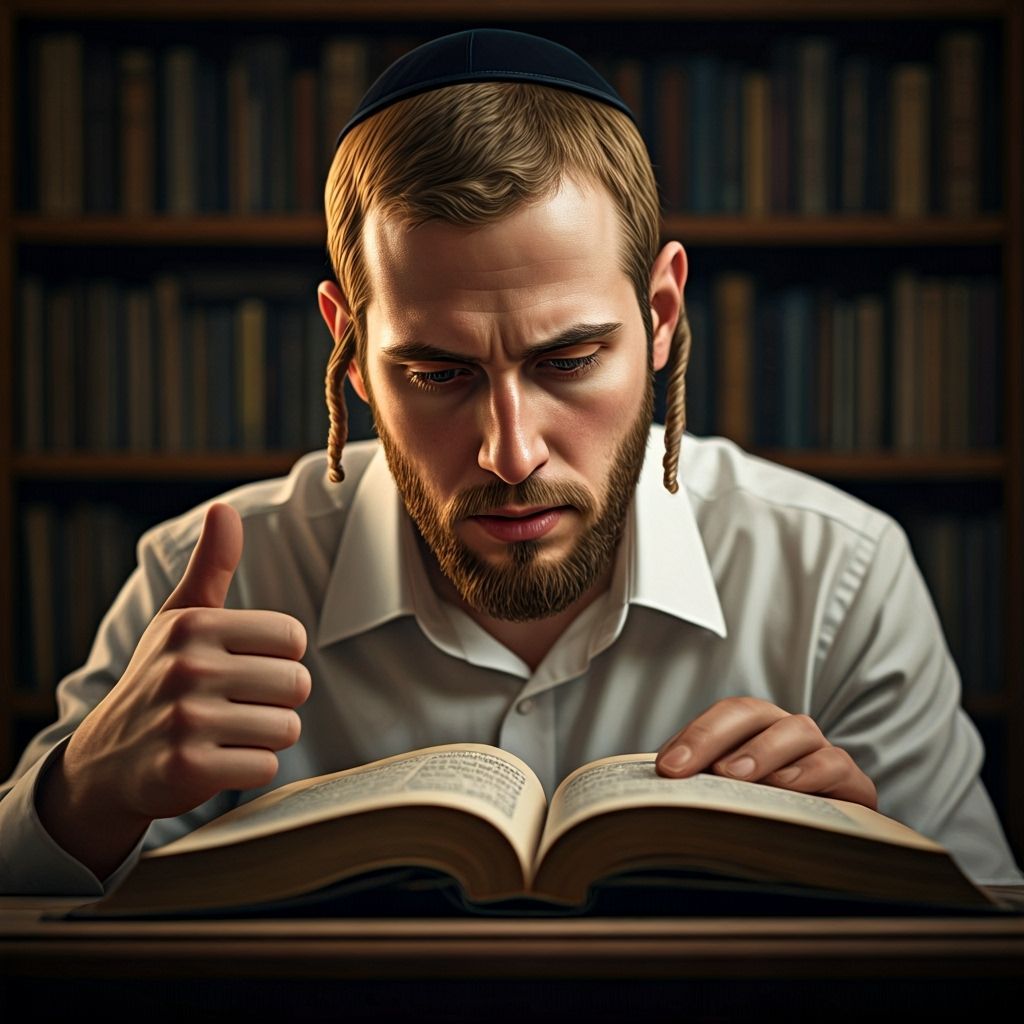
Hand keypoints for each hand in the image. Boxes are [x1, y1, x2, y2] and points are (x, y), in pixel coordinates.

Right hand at [37, 503, 310, 875]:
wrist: (108, 761)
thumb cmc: (160, 678)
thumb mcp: (179, 620)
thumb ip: (211, 566)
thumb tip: (224, 509)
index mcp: (193, 626)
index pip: (291, 637)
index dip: (279, 658)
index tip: (246, 667)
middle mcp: (186, 668)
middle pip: (296, 684)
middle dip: (279, 701)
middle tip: (239, 706)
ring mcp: (184, 721)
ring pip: (286, 728)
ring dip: (267, 736)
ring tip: (229, 733)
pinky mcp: (187, 770)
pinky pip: (265, 767)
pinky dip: (251, 769)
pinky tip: (219, 761)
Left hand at [654, 697, 876, 808]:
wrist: (828, 850)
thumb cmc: (764, 817)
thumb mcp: (728, 799)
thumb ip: (697, 788)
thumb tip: (655, 790)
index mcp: (754, 727)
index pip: (724, 715)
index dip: (696, 736)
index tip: (667, 768)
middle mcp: (786, 732)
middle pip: (753, 714)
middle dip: (716, 737)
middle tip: (691, 770)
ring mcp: (822, 752)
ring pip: (797, 731)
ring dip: (762, 750)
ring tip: (733, 775)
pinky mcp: (855, 785)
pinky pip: (837, 764)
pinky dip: (811, 771)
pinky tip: (784, 786)